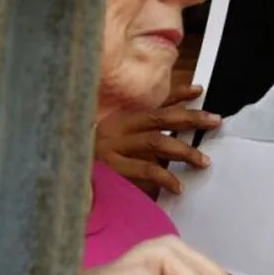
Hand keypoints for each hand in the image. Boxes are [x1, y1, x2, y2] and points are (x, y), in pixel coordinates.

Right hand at [95, 84, 221, 194]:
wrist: (58, 170)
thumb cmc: (88, 160)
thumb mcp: (114, 143)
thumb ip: (139, 141)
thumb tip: (170, 147)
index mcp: (121, 121)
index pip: (154, 104)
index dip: (178, 95)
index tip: (199, 89)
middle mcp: (119, 129)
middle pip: (161, 118)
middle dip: (191, 118)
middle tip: (215, 120)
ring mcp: (115, 148)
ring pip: (156, 142)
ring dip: (184, 149)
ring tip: (203, 160)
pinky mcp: (113, 169)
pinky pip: (144, 171)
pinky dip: (165, 177)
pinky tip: (178, 185)